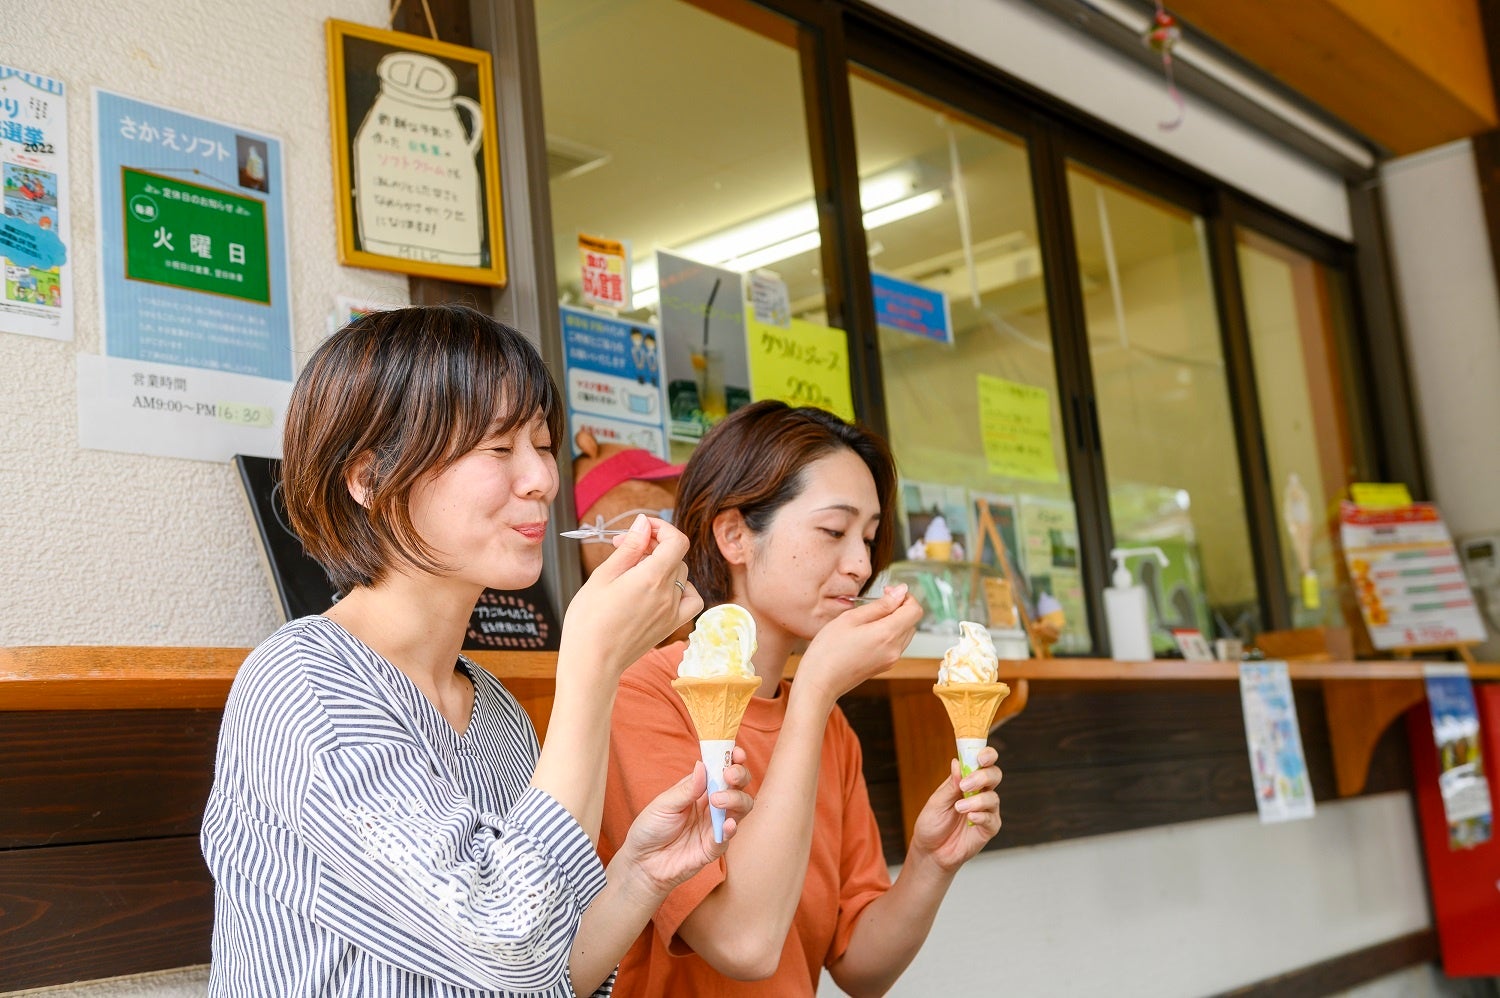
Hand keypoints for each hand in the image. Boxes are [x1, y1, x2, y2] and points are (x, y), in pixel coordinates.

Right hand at [560, 514, 703, 675]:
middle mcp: (668, 595)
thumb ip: (629, 548)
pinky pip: (691, 601)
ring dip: (664, 565)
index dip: (662, 528)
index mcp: (651, 578)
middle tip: (623, 549)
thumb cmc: (588, 620)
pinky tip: (661, 589)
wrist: (591, 662)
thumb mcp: (603, 576)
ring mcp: (672, 612)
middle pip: (675, 556)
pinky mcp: (670, 626)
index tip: (642, 528)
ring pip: (681, 576)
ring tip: (636, 570)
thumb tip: (644, 524)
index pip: (676, 541)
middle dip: (652, 545)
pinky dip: (682, 589)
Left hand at [617, 748, 752, 895]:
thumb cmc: (650, 829)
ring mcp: (715, 826)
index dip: (732, 759)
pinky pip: (728, 837)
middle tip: (729, 775)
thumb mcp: (664, 804)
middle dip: (740, 776)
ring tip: (717, 800)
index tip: (736, 752)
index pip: (722, 770)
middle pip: (738, 787)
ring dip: (736, 800)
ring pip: (741, 809)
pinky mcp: (713, 848)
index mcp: (699, 790)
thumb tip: (703, 765)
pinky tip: (727, 824)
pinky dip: (731, 829)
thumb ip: (686, 789)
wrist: (641, 863)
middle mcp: (712, 805)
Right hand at [793, 584, 921, 705]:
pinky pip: (896, 644)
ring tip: (869, 618)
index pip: (915, 610)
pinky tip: (867, 632)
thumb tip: (901, 592)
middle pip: (912, 621)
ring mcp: (891, 660)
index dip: (905, 597)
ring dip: (895, 621)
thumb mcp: (851, 618)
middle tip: (876, 602)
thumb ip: (880, 604)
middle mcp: (894, 649)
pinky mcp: (885, 666)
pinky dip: (889, 633)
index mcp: (887, 634)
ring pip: (905, 632)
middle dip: (899, 607)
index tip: (887, 592)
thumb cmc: (828, 649)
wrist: (820, 682)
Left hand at [908, 747, 1001, 871]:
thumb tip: (957, 762)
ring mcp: (986, 811)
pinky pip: (992, 819)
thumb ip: (951, 784)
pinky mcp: (988, 828)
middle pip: (994, 775)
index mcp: (967, 781)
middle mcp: (980, 793)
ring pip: (993, 797)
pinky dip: (982, 816)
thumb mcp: (937, 801)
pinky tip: (970, 818)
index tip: (980, 757)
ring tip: (959, 808)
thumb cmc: (932, 824)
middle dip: (983, 776)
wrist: (930, 851)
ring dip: (976, 800)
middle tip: (966, 785)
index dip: (986, 755)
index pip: (982, 762)